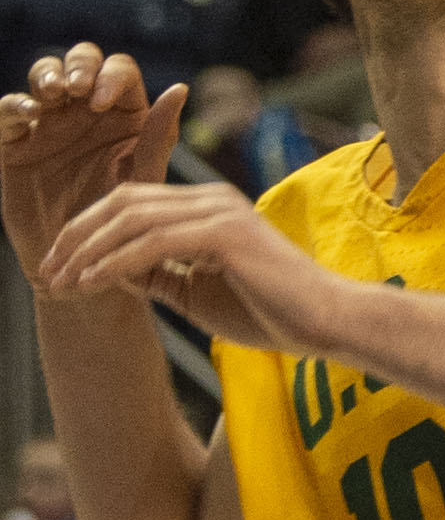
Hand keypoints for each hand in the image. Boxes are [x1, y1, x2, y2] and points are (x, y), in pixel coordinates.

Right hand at [0, 47, 187, 285]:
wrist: (80, 266)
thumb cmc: (122, 223)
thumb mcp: (143, 178)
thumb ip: (157, 135)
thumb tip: (180, 87)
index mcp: (123, 112)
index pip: (119, 71)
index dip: (111, 76)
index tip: (103, 102)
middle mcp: (86, 110)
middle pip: (82, 60)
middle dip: (79, 65)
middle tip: (77, 88)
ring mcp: (50, 124)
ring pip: (44, 75)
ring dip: (47, 75)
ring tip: (52, 93)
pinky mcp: (16, 144)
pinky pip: (8, 113)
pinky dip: (14, 106)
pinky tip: (28, 115)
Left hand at [35, 169, 341, 352]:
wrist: (321, 321)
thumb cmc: (267, 311)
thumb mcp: (195, 292)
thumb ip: (158, 274)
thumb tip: (110, 268)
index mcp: (208, 207)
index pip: (133, 201)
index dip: (87, 229)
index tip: (59, 264)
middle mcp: (212, 198)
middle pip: (125, 200)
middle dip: (77, 234)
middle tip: (48, 270)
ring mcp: (220, 211)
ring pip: (134, 216)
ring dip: (88, 250)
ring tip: (62, 281)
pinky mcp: (226, 233)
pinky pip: (155, 242)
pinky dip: (116, 261)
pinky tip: (93, 282)